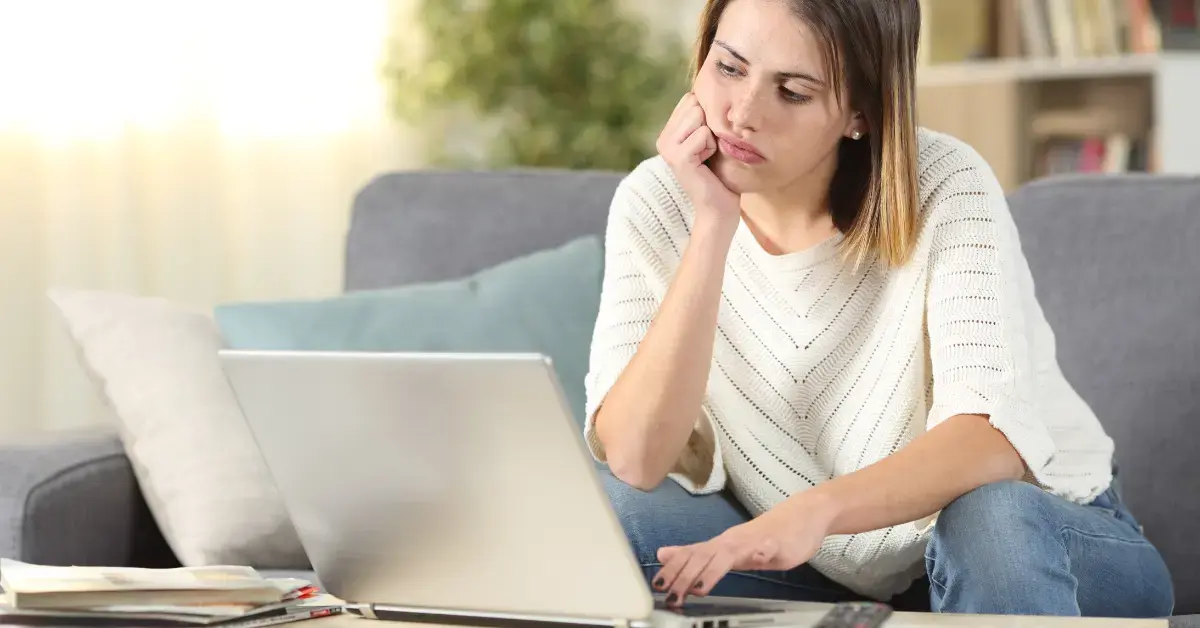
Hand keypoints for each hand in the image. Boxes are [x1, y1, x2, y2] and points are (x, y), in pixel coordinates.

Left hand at [650, 498, 831, 605]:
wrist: (804, 513)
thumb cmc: (769, 534)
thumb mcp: (729, 546)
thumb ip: (699, 552)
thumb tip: (664, 554)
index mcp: (722, 545)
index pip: (690, 556)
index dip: (672, 570)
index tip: (656, 586)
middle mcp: (733, 541)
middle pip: (703, 557)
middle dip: (685, 577)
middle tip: (671, 596)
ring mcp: (755, 541)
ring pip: (729, 554)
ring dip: (712, 572)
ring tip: (700, 588)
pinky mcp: (778, 543)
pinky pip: (769, 548)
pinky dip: (763, 552)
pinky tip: (762, 556)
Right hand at [655, 93, 740, 228]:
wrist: (719, 207)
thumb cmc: (720, 173)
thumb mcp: (710, 139)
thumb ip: (703, 117)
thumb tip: (712, 88)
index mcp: (668, 132)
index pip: (690, 99)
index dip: (708, 116)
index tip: (709, 141)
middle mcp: (663, 139)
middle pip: (694, 104)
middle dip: (710, 124)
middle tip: (709, 151)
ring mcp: (667, 148)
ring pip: (698, 117)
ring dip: (712, 136)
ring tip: (708, 156)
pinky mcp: (678, 158)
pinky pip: (703, 134)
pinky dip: (712, 147)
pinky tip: (707, 164)